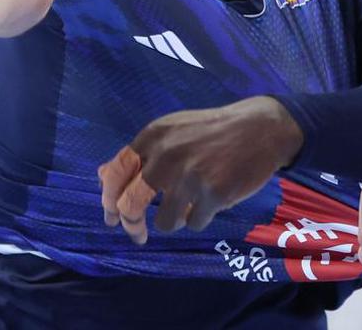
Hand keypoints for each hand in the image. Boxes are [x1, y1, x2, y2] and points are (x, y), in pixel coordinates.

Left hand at [98, 96, 304, 242]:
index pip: (116, 173)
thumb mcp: (170, 132)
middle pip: (131, 203)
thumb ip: (139, 155)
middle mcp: (166, 156)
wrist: (258, 129)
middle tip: (137, 233)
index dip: (108, 199)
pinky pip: (194, 223)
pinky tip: (210, 201)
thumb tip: (103, 177)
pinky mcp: (214, 194)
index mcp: (152, 137)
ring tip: (189, 205)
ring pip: (164, 221)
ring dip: (174, 220)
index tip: (111, 217)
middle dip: (131, 224)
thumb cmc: (210, 132)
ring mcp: (190, 176)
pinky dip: (199, 218)